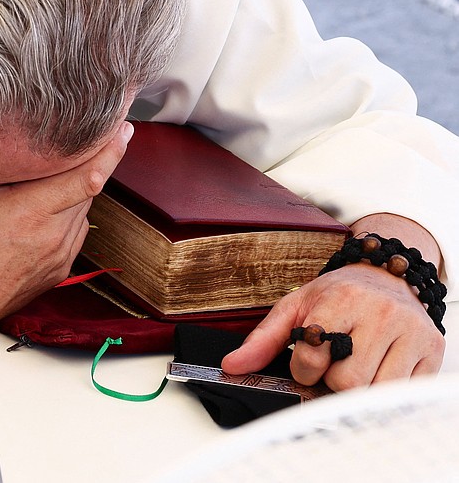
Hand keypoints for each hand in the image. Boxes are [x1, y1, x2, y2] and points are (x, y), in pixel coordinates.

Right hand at [0, 104, 132, 359]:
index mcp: (28, 213)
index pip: (87, 177)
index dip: (109, 149)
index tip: (123, 125)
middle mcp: (51, 235)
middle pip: (91, 189)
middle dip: (96, 160)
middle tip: (100, 130)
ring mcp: (57, 256)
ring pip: (85, 211)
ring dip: (82, 188)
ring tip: (77, 162)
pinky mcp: (56, 272)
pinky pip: (76, 232)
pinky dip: (73, 213)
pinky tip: (57, 201)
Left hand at [222, 262, 444, 387]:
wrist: (386, 275)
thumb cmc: (338, 294)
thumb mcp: (295, 306)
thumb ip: (263, 339)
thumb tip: (231, 366)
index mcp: (341, 300)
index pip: (314, 356)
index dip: (304, 368)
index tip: (308, 360)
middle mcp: (380, 314)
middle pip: (347, 380)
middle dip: (332, 380)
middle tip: (334, 362)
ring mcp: (410, 332)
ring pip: (377, 391)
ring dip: (359, 388)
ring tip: (355, 364)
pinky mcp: (432, 349)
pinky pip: (404, 391)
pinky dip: (386, 389)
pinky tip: (379, 367)